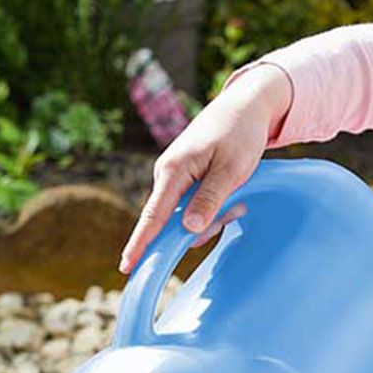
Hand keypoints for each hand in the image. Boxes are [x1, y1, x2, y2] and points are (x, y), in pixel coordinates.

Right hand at [118, 63, 292, 274]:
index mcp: (174, 170)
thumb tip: (188, 230)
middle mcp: (168, 174)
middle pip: (175, 221)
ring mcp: (176, 176)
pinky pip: (195, 205)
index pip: (153, 216)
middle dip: (206, 224)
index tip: (126, 267)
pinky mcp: (186, 178)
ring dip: (215, 214)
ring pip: (189, 215)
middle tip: (238, 207)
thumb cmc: (240, 134)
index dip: (141, 243)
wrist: (246, 106)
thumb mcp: (232, 169)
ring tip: (239, 194)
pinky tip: (234, 193)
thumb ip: (210, 199)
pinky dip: (215, 206)